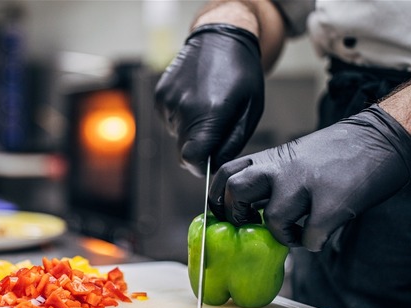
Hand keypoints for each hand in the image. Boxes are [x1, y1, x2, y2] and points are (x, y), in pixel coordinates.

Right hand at [154, 23, 263, 176]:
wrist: (220, 38)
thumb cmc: (241, 72)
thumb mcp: (251, 109)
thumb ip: (232, 142)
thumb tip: (215, 165)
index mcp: (211, 114)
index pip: (193, 159)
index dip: (201, 167)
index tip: (209, 164)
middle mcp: (184, 109)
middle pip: (183, 150)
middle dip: (199, 147)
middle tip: (215, 128)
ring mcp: (168, 101)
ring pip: (177, 135)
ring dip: (190, 129)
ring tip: (206, 105)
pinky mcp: (160, 96)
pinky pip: (169, 120)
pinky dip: (181, 117)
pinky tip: (194, 98)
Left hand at [209, 105, 410, 250]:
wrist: (383, 137)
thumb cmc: (337, 153)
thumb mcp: (293, 157)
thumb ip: (270, 178)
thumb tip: (248, 212)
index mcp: (271, 158)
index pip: (225, 173)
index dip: (218, 198)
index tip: (226, 214)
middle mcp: (283, 168)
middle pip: (235, 191)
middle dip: (238, 215)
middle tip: (253, 225)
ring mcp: (306, 185)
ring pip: (272, 220)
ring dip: (282, 235)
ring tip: (297, 231)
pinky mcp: (333, 203)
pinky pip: (310, 237)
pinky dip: (313, 242)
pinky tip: (322, 234)